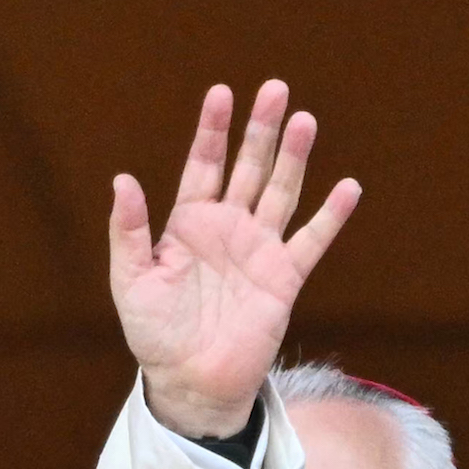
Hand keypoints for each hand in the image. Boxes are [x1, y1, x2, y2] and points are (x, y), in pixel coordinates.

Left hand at [110, 80, 360, 436]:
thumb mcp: (130, 279)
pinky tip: (346, 187)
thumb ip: (128, 231)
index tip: (221, 93)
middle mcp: (226, 229)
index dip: (212, 131)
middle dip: (259, 130)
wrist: (189, 379)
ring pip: (280, 192)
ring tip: (304, 120)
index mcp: (187, 224)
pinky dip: (330, 216)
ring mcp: (258, 250)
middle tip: (274, 89)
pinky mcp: (284, 278)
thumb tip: (122, 180)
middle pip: (247, 168)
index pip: (202, 166)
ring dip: (293, 158)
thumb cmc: (153, 332)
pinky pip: (311, 241)